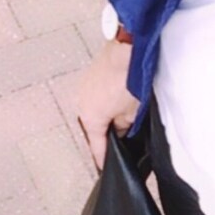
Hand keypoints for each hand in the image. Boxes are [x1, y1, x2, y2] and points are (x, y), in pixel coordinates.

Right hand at [75, 38, 139, 171]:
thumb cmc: (130, 78)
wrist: (127, 48)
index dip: (104, 158)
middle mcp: (82, 104)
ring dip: (105, 116)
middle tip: (120, 142)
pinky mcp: (90, 76)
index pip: (96, 146)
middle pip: (94, 127)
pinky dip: (105, 102)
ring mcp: (84, 88)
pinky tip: (118, 99)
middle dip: (106, 134)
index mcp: (91, 118)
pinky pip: (96, 97)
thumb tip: (120, 130)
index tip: (106, 166)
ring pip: (95, 111)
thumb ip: (124, 127)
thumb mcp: (132, 112)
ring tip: (122, 118)